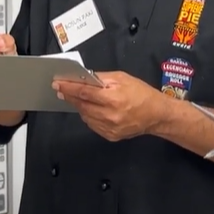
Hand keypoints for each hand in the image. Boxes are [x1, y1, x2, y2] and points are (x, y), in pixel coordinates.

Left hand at [52, 71, 167, 140]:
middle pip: (82, 105)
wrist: (156, 114)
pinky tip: (94, 109)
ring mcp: (109, 128)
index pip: (84, 92)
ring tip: (81, 98)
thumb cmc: (141, 93)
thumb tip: (83, 77)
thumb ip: (101, 78)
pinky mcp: (110, 135)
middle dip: (70, 96)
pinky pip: (92, 124)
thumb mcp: (122, 78)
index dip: (68, 88)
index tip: (58, 84)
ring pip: (85, 116)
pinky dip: (89, 116)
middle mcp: (110, 115)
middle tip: (62, 90)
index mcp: (113, 98)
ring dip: (80, 106)